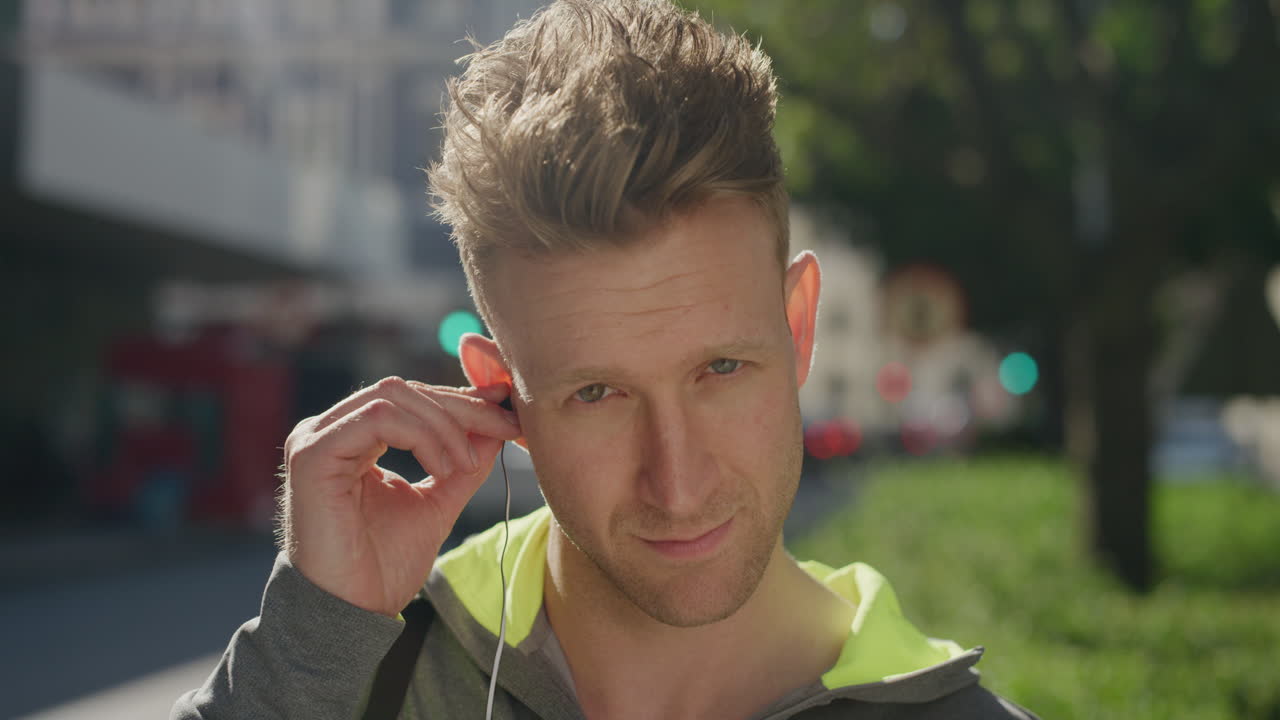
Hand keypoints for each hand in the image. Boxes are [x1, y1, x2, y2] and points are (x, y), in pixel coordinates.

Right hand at [279, 377, 521, 616]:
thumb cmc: (384, 566)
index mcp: (353, 439)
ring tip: (463, 467)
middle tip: (505, 429)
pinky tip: (442, 469)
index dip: (463, 402)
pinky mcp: (311, 454)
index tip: (509, 415)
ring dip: (444, 426)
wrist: (354, 613)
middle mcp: (330, 431)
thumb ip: (463, 462)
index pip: (412, 400)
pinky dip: (420, 435)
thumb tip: (496, 424)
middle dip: (463, 408)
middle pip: (405, 391)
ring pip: (393, 396)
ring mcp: (315, 439)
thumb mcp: (438, 502)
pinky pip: (377, 418)